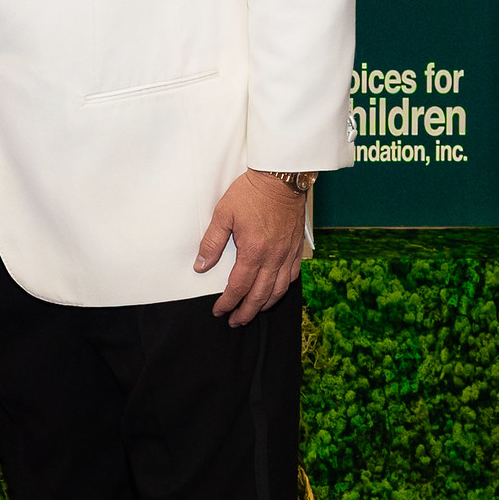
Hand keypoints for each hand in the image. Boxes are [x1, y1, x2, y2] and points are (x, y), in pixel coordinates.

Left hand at [195, 170, 306, 325]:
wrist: (281, 178)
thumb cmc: (251, 193)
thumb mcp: (223, 214)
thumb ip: (211, 242)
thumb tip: (200, 266)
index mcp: (254, 251)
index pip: (239, 286)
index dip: (228, 302)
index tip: (219, 311)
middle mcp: (274, 257)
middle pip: (260, 295)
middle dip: (246, 312)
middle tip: (236, 322)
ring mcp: (289, 254)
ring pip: (279, 289)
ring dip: (265, 305)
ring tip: (253, 312)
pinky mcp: (297, 248)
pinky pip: (293, 276)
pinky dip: (282, 289)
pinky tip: (275, 292)